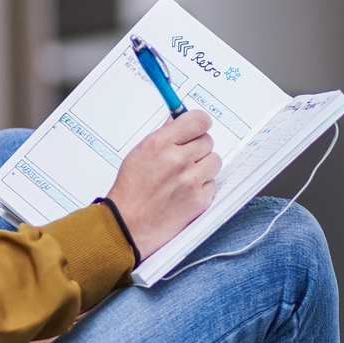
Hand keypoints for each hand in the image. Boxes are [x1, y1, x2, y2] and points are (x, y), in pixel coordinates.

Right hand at [106, 110, 217, 258]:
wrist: (128, 223)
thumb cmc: (132, 189)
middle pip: (208, 141)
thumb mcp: (140, 152)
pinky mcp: (200, 200)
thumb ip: (164, 135)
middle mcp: (178, 160)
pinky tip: (185, 191)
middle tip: (183, 158)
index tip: (197, 128)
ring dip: (203, 166)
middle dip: (197, 148)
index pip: (199, 120)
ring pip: (214, 161)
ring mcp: (191, 181)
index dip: (199, 123)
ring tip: (184, 175)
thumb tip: (179, 119)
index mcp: (161, 144)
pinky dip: (202, 186)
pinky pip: (212, 183)